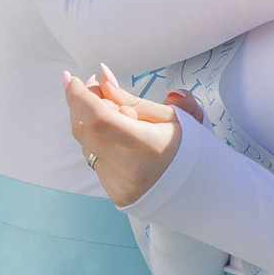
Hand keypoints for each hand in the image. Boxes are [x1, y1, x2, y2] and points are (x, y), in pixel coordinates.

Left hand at [63, 64, 193, 206]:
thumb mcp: (170, 116)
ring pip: (87, 146)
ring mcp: (122, 186)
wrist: (203, 188)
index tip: (71, 79)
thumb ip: (131, 98)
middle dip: (81, 105)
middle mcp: (132, 170)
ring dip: (90, 125)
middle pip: (85, 131)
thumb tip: (102, 80)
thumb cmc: (189, 146)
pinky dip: (101, 146)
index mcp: (150, 146)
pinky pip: (96, 163)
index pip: (100, 118)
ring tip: (112, 112)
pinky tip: (119, 141)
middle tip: (92, 87)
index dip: (79, 96)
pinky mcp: (116, 196)